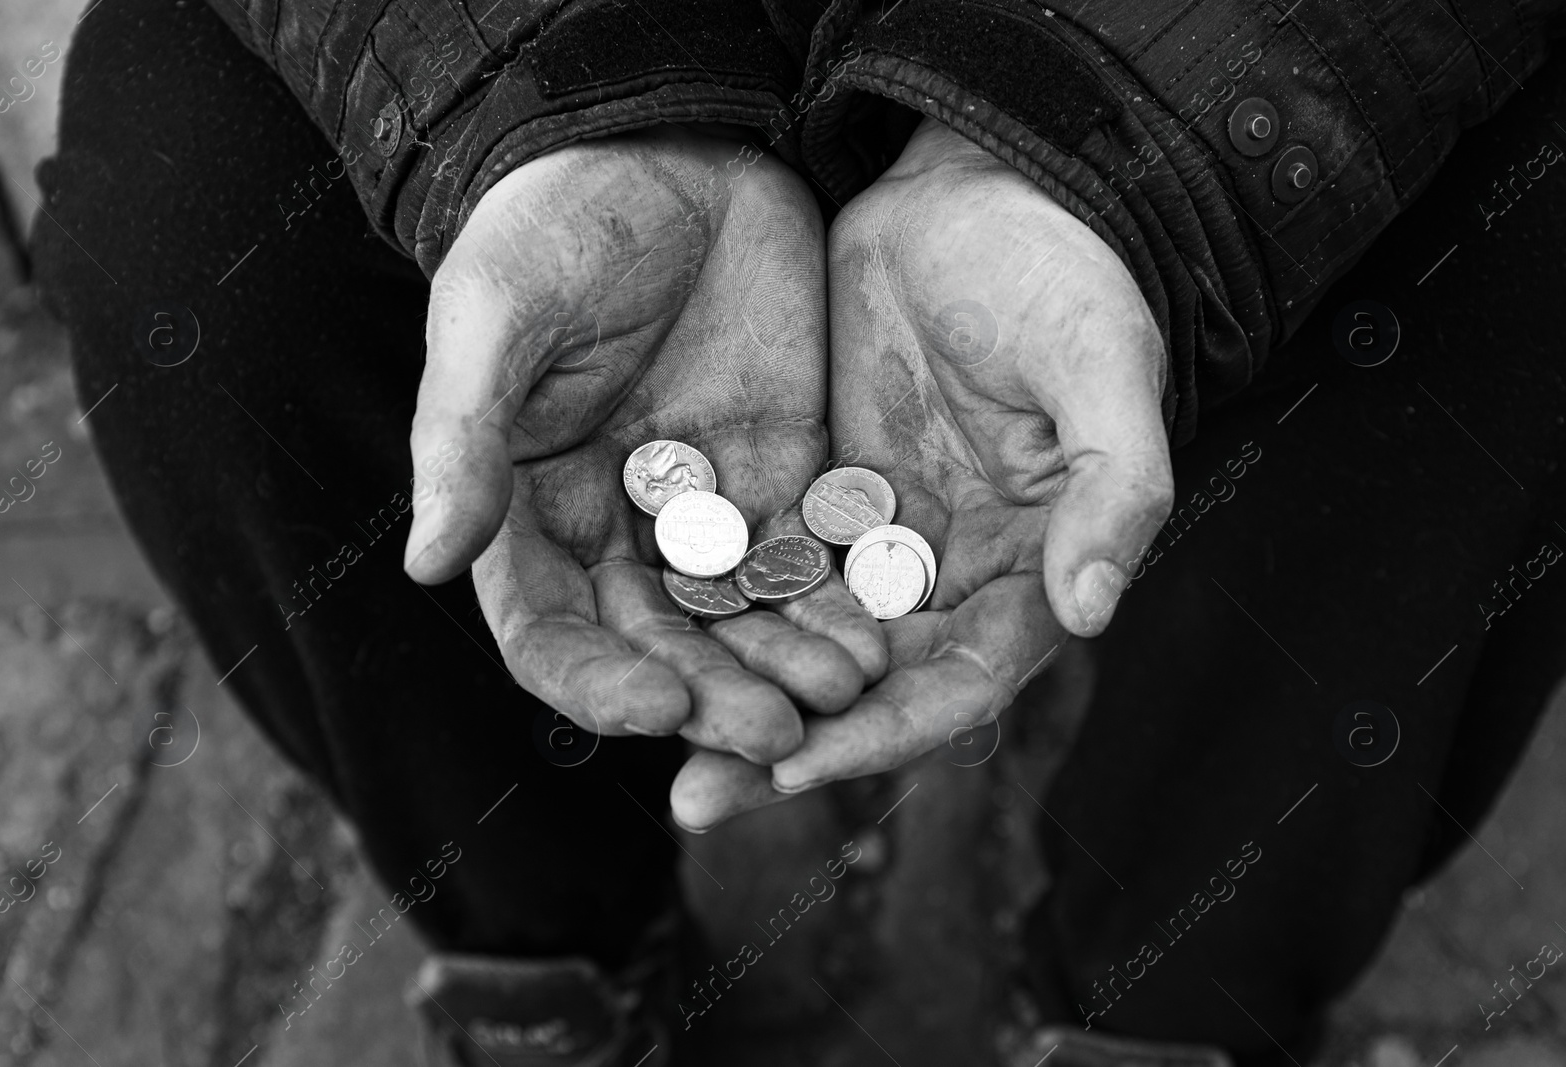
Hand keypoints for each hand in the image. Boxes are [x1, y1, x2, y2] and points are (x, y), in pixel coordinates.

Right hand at [404, 127, 885, 765]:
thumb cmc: (558, 219)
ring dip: (784, 666)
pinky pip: (809, 558)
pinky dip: (837, 602)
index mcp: (529, 508)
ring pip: (742, 616)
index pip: (552, 630)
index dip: (596, 680)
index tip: (657, 707)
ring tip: (842, 696)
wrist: (669, 145)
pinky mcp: (783, 475)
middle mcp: (614, 529)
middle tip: (775, 735)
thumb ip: (463, 440)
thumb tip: (427, 565)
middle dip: (713, 694)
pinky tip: (876, 636)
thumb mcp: (496, 314)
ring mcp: (704, 508)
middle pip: (659, 642)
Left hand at [672, 118, 1173, 826]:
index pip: (955, 685)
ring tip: (646, 733)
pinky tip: (640, 631)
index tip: (792, 766)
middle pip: (864, 691)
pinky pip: (761, 563)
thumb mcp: (1103, 369)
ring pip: (801, 640)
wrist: (988, 189)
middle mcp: (950, 579)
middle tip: (691, 801)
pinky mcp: (823, 495)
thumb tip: (1093, 612)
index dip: (879, 734)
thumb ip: (1114, 489)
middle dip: (783, 746)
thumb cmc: (1067, 274)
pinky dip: (713, 603)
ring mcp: (881, 540)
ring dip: (734, 690)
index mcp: (1028, 574)